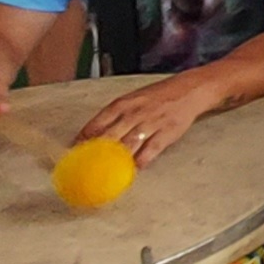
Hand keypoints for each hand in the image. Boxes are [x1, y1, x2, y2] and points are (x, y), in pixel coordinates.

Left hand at [76, 72, 210, 166]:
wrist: (189, 90)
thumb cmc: (157, 96)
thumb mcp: (133, 99)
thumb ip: (116, 115)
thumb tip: (95, 134)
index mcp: (124, 103)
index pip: (98, 122)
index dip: (84, 138)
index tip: (74, 150)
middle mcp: (135, 113)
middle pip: (110, 136)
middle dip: (96, 153)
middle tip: (85, 166)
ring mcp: (151, 124)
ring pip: (128, 145)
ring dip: (115, 160)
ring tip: (105, 172)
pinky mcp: (166, 133)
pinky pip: (150, 151)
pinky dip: (140, 162)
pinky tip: (133, 169)